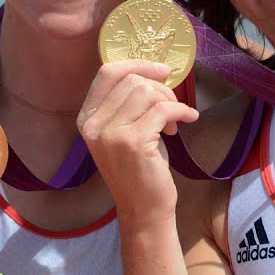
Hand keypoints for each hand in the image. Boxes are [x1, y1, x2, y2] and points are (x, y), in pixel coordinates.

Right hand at [78, 60, 199, 226]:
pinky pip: (162, 109)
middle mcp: (93, 125)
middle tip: (171, 108)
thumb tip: (153, 71)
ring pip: (146, 92)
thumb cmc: (138, 170)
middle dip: (160, 89)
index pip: (107, 73)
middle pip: (131, 80)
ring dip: (170, 101)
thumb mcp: (123, 131)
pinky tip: (188, 120)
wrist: (144, 210)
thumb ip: (127, 103)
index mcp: (86, 119)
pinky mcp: (133, 142)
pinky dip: (181, 111)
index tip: (161, 71)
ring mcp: (110, 134)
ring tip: (175, 122)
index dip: (137, 64)